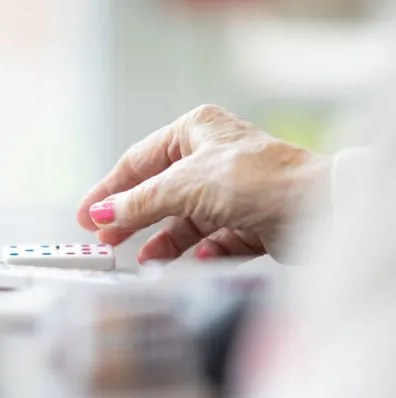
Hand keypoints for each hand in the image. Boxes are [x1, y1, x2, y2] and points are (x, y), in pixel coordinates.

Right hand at [77, 105, 331, 261]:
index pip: (138, 162)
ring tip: (143, 259)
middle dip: (131, 218)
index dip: (109, 190)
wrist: (319, 209)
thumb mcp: (185, 185)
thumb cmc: (256, 179)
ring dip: (163, 241)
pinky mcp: (246, 220)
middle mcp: (211, 158)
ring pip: (183, 220)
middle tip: (105, 240)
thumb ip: (140, 201)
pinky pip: (211, 238)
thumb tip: (102, 213)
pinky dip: (199, 251)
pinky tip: (193, 260)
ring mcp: (228, 191)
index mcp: (195, 131)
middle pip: (158, 193)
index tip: (86, 215)